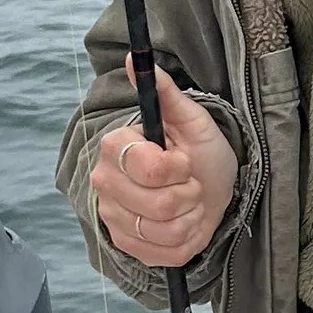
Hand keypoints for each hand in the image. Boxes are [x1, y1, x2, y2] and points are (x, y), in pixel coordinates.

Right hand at [89, 61, 237, 272]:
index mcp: (115, 148)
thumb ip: (165, 93)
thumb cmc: (199, 151)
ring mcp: (114, 218)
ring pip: (165, 231)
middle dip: (189, 193)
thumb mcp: (191, 120)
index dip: (177, 168)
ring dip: (190, 217)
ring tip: (188, 202)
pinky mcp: (128, 247)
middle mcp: (105, 184)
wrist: (207, 188)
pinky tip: (183, 222)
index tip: (184, 161)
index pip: (149, 169)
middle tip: (189, 182)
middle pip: (160, 205)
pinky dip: (187, 240)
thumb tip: (136, 59)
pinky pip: (167, 254)